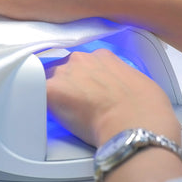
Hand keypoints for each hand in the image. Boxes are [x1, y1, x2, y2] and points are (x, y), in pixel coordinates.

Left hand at [44, 49, 180, 147]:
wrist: (137, 125)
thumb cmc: (146, 110)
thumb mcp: (139, 82)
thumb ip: (121, 79)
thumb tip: (118, 90)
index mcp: (103, 56)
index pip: (84, 64)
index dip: (84, 80)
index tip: (88, 92)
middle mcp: (80, 59)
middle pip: (65, 70)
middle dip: (68, 87)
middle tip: (77, 107)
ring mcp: (64, 73)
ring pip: (50, 82)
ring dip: (55, 96)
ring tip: (67, 116)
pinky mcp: (51, 90)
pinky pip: (35, 94)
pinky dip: (38, 103)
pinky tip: (45, 114)